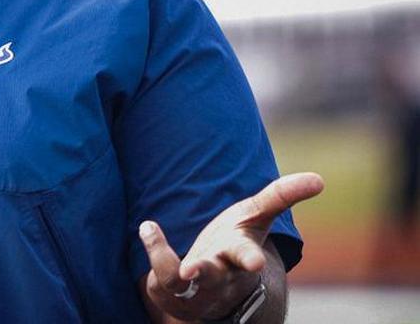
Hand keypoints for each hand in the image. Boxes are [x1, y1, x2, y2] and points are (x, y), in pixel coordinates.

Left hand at [139, 172, 323, 321]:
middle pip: (214, 276)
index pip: (246, 256)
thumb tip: (320, 179)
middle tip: (192, 270)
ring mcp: (193, 285)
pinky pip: (160, 275)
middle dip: (205, 273)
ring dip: (168, 265)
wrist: (213, 285)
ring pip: (179, 282)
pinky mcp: (170, 289)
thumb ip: (281, 196)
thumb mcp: (255, 216)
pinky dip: (153, 249)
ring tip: (153, 232)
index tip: (256, 262)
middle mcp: (217, 273)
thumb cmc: (235, 243)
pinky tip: (148, 226)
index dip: (250, 258)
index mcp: (239, 255)